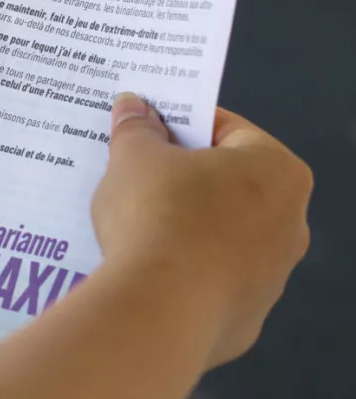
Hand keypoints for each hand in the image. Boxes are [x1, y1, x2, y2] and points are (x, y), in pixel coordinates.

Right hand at [92, 94, 311, 366]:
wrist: (157, 307)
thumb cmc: (157, 212)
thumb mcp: (134, 157)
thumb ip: (137, 128)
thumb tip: (133, 106)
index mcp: (278, 170)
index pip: (227, 130)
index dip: (181, 125)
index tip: (146, 132)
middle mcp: (291, 222)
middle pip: (229, 185)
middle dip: (185, 179)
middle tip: (137, 177)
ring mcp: (273, 276)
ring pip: (222, 236)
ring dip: (186, 226)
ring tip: (135, 226)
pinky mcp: (247, 318)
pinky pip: (210, 281)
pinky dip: (183, 272)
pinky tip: (147, 269)